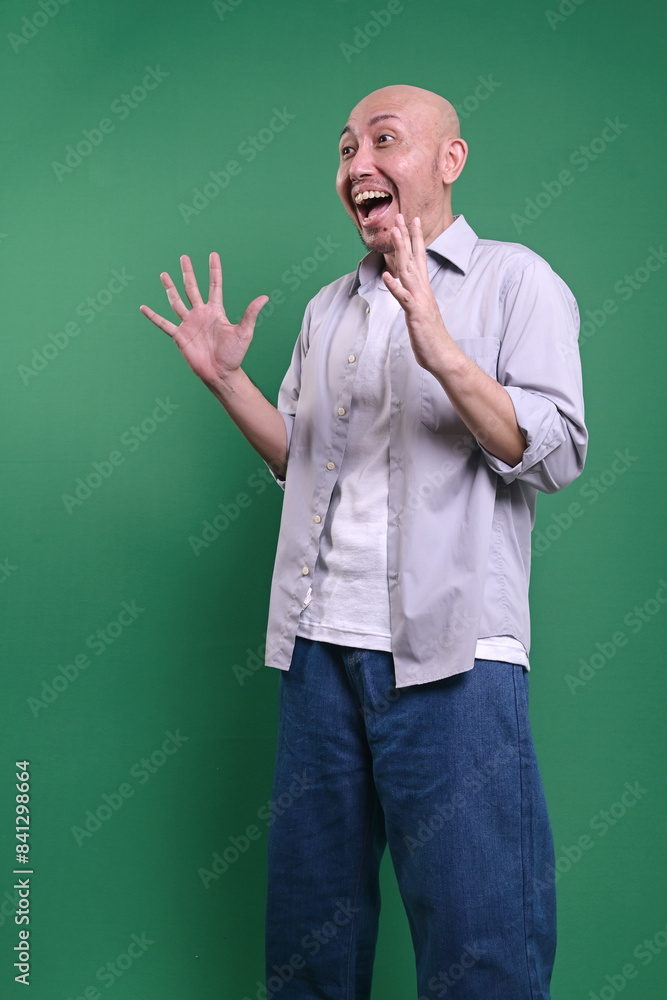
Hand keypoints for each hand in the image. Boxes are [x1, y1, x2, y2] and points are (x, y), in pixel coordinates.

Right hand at [139, 252, 267, 387]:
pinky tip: (144, 308)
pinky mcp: (179, 336)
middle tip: (184, 257)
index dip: (214, 270)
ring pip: (176, 301)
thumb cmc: (234, 355)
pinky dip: (153, 316)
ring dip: (170, 288)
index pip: (214, 286)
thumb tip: (264, 297)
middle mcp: (201, 314)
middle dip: (188, 273)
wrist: (220, 373)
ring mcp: (189, 324)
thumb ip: (250, 313)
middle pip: (192, 288)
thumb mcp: (244, 332)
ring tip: (163, 274)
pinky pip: (164, 324)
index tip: (213, 255)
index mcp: (216, 311)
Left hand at [382, 214, 454, 373]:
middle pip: (413, 258)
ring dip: (401, 251)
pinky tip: (387, 276)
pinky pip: (405, 299)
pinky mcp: (416, 314)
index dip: (415, 238)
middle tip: (401, 215)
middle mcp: (423, 290)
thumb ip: (413, 297)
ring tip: (394, 234)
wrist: (442, 354)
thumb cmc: (430, 335)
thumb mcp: (420, 311)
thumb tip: (406, 288)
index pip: (419, 257)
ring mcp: (420, 301)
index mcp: (423, 288)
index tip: (411, 219)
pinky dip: (396, 287)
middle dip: (406, 236)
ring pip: (409, 272)